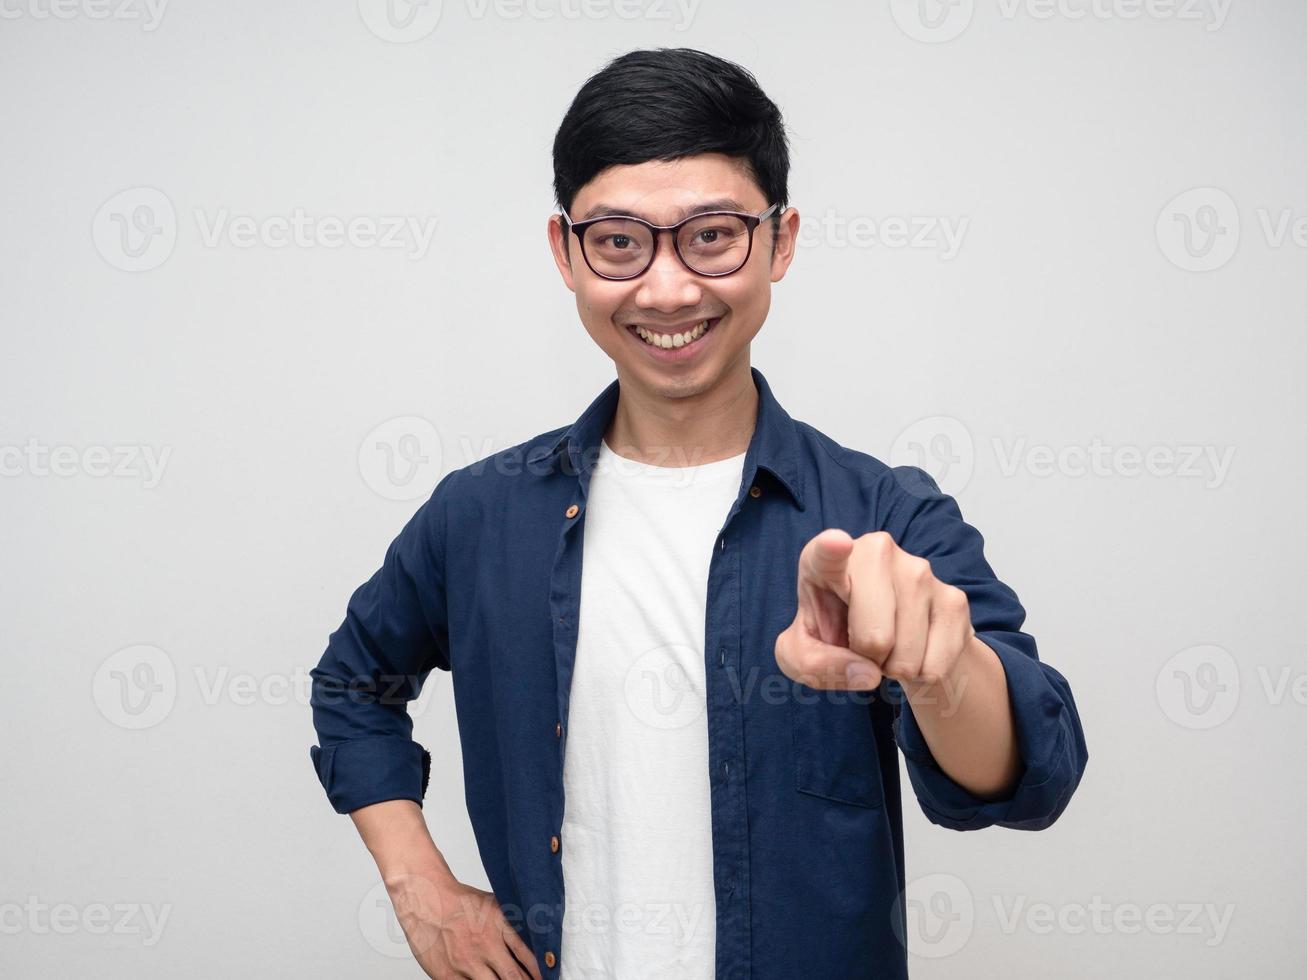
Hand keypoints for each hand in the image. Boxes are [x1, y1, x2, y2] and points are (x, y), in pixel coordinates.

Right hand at [385, 872, 541, 979]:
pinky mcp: (447, 975)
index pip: (528, 955)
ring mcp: (466, 962)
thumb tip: (535, 937)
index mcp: (500, 925)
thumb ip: (513, 923)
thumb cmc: (460, 902)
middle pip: (513, 977)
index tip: (549, 978)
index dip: (541, 972)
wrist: (425, 899)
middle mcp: (485, 945)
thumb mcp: (494, 905)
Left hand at [775, 528, 975, 693]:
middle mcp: (876, 553)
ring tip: (886, 645)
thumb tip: (868, 673)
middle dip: (867, 660)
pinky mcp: (953, 598)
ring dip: (893, 668)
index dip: (832, 550)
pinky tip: (914, 650)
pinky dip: (922, 675)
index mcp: (825, 560)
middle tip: (861, 644)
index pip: (827, 554)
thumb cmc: (832, 636)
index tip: (836, 543)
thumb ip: (814, 665)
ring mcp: (919, 571)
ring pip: (907, 656)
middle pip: (875, 637)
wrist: (887, 641)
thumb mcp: (802, 655)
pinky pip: (936, 665)